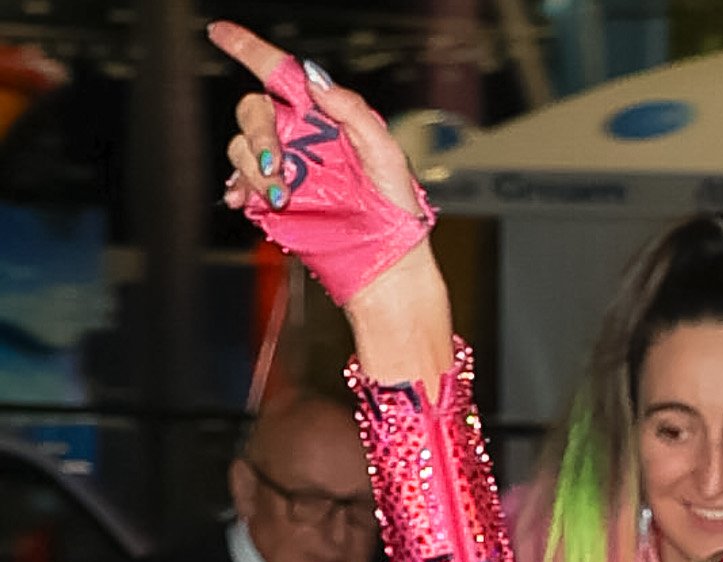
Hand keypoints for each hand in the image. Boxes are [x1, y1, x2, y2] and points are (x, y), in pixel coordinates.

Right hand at [211, 23, 448, 375]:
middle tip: (276, 167)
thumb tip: (315, 78)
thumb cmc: (396, 209)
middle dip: (258, 135)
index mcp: (324, 118)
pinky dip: (239, 189)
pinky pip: (238, 184)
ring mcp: (282, 168)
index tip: (221, 32)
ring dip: (254, 170)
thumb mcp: (387, 155)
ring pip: (241, 149)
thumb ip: (353, 112)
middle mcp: (298, 138)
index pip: (281, 74)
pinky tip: (249, 201)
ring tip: (281, 197)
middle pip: (253, 112)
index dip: (249, 49)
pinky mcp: (270, 198)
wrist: (386, 262)